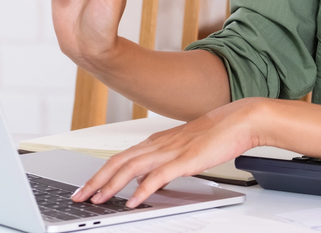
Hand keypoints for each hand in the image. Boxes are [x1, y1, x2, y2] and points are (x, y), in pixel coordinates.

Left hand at [71, 98, 267, 207]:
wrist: (240, 120)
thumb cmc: (216, 134)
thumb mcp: (182, 150)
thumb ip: (162, 163)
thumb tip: (144, 181)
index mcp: (156, 141)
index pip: (120, 158)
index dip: (100, 173)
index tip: (86, 187)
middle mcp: (158, 144)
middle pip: (118, 162)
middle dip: (95, 180)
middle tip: (79, 196)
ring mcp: (170, 151)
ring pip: (131, 168)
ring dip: (111, 185)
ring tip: (97, 200)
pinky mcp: (185, 159)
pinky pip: (158, 176)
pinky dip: (142, 190)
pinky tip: (133, 201)